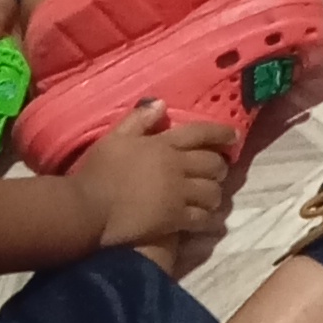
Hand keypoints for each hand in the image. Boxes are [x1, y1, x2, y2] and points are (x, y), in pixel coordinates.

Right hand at [67, 100, 238, 255]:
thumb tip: (161, 103)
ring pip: (211, 191)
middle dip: (221, 166)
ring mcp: (177, 193)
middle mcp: (176, 166)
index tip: (234, 136)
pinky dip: (208, 218)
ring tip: (213, 196)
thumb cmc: (97, 171)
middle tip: (220, 170)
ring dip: (216, 193)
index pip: (200, 133)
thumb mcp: (114, 138)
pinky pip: (201, 217)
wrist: (88, 207)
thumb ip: (139, 120)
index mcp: (163, 144)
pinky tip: (208, 219)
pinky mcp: (174, 218)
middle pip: (212, 163)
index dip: (220, 133)